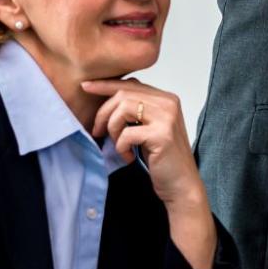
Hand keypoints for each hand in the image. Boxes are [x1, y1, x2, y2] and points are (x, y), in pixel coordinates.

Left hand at [82, 79, 204, 208]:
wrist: (181, 184)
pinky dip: (121, 147)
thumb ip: (136, 111)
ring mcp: (167, 118)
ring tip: (118, 145)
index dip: (105, 85)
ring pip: (123, 109)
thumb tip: (107, 97)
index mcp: (166, 99)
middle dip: (103, 113)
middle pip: (123, 94)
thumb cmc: (162, 159)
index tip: (86, 87)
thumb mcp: (149, 128)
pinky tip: (129, 157)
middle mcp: (168, 103)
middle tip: (98, 132)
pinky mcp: (162, 135)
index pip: (131, 84)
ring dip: (112, 129)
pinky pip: (127, 133)